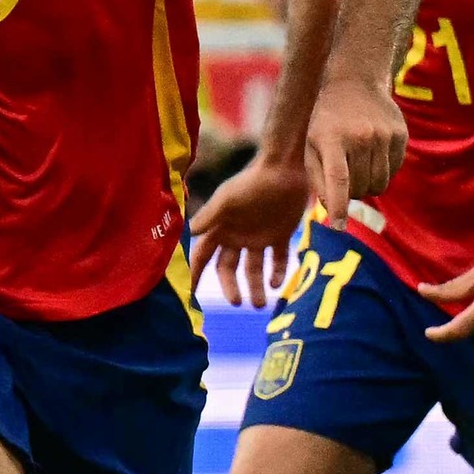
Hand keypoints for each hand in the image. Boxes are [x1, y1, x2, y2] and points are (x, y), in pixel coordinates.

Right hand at [187, 150, 311, 307]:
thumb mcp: (227, 199)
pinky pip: (278, 260)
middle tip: (238, 302)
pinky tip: (276, 283)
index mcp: (220, 228)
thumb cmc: (252, 182)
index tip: (192, 294)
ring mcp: (258, 237)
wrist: (283, 169)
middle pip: (228, 268)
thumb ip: (209, 216)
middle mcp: (237, 236)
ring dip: (255, 287)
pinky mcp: (280, 235)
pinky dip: (278, 272)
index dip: (197, 274)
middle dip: (231, 287)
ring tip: (260, 304)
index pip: (203, 256)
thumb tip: (190, 233)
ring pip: (253, 269)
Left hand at [304, 68, 405, 228]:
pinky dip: (383, 171)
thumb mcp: (312, 145)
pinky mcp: (401, 135)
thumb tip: (331, 209)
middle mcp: (361, 138)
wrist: (355, 82)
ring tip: (357, 166)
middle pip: (361, 188)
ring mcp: (383, 136)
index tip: (338, 227)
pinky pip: (394, 170)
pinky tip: (372, 153)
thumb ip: (318, 179)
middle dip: (351, 193)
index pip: (338, 181)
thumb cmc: (327, 121)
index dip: (338, 207)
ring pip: (380, 184)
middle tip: (344, 177)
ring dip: (368, 185)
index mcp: (332, 140)